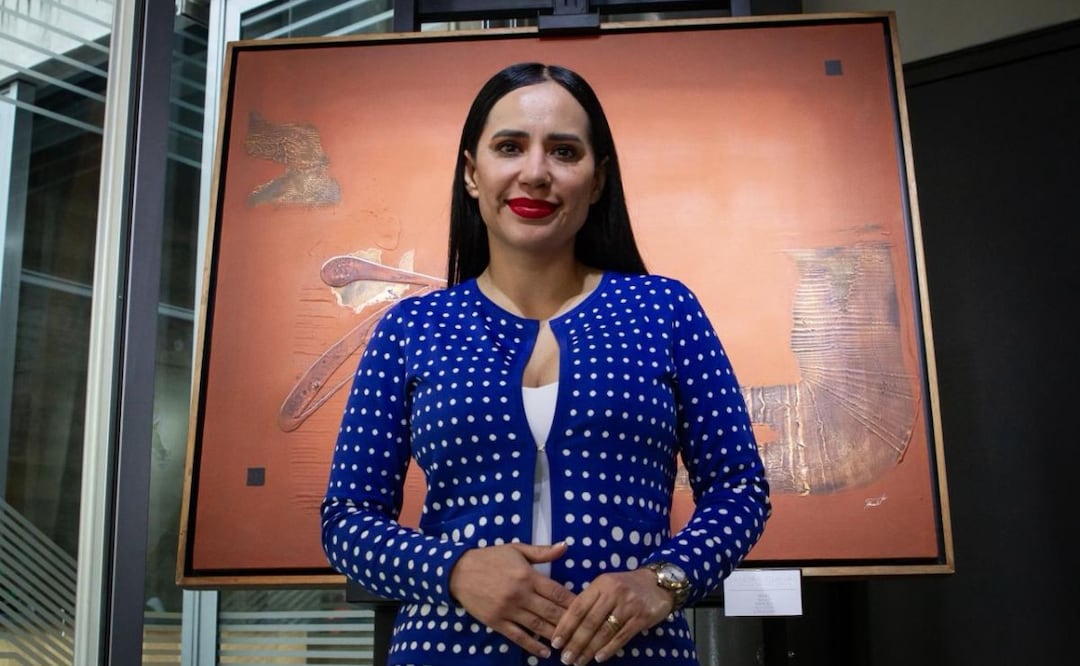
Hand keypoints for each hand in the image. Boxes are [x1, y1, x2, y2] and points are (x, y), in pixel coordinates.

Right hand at [449, 542, 574, 657]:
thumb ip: (542, 551)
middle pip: (551, 611)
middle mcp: (520, 594)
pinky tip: (545, 653)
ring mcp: (508, 610)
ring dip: (555, 636)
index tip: (586, 609)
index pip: (556, 591)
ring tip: (570, 644)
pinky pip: (518, 636)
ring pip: (537, 626)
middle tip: (584, 631)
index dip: (573, 601)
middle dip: (569, 622)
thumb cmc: (490, 558)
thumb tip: (565, 546)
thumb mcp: (516, 549)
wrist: (458, 571)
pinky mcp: (496, 622)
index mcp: (527, 575)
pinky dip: (532, 646)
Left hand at [551, 568, 673, 664]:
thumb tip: (567, 623)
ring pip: (604, 632)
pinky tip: (598, 658)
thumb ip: (590, 600)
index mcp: (600, 584)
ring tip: (579, 661)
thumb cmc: (626, 586)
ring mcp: (628, 605)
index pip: (578, 607)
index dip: (565, 626)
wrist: (658, 583)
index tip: (556, 642)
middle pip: (589, 622)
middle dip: (575, 643)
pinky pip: (621, 637)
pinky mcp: (641, 617)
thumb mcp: (607, 585)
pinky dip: (609, 649)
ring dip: (589, 649)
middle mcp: (613, 593)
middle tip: (565, 658)